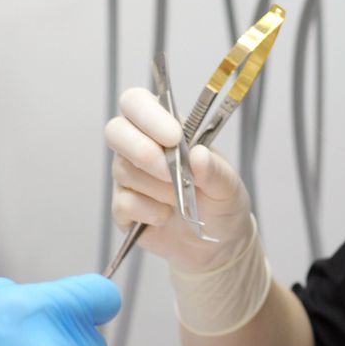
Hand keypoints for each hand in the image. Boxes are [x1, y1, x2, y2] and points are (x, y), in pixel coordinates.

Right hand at [106, 86, 254, 275]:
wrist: (217, 242)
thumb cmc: (221, 201)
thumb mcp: (229, 184)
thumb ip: (215, 170)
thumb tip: (198, 156)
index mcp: (164, 128)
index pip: (136, 102)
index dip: (148, 115)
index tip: (173, 137)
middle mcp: (139, 147)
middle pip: (115, 131)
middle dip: (143, 151)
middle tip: (171, 173)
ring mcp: (128, 177)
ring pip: (123, 170)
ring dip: (158, 188)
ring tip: (181, 199)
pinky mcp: (122, 208)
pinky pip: (124, 203)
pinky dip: (149, 212)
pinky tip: (166, 216)